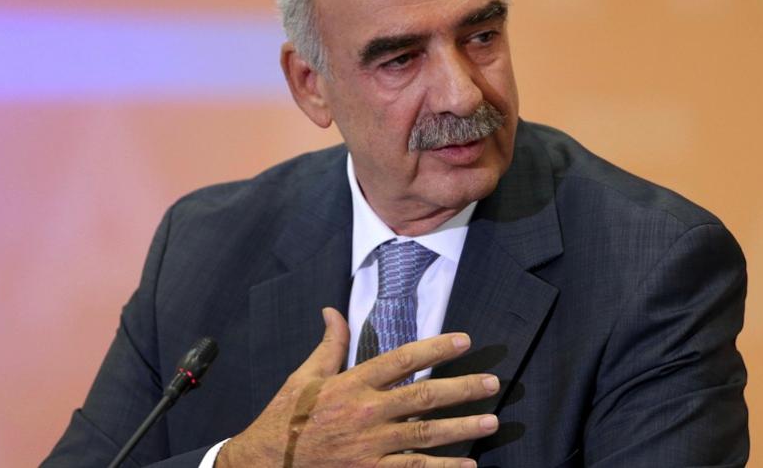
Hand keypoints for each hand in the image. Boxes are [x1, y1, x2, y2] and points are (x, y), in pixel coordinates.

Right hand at [216, 307, 499, 467]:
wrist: (268, 462)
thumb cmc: (287, 416)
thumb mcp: (305, 375)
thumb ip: (329, 344)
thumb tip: (333, 310)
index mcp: (353, 384)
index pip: (402, 360)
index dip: (435, 348)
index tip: (464, 340)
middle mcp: (367, 413)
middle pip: (424, 398)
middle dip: (463, 389)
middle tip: (493, 383)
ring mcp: (372, 446)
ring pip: (427, 435)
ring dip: (463, 428)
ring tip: (492, 421)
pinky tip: (468, 465)